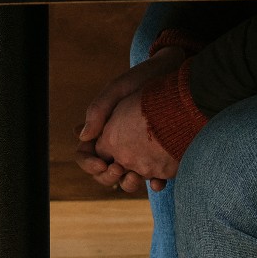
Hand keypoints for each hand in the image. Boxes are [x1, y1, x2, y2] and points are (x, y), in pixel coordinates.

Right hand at [75, 47, 182, 192]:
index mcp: (103, 129)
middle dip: (107, 176)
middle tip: (119, 170)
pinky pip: (153, 177)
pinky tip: (158, 182)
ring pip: (126, 179)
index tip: (101, 163)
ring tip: (137, 176)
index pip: (85, 153)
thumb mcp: (117, 90)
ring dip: (128, 184)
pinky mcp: (160, 155)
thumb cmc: (143, 78)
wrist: (175, 74)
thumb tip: (81, 136)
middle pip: (103, 172)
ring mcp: (139, 151)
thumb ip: (98, 110)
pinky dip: (154, 183)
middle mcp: (118, 143)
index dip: (89, 163)